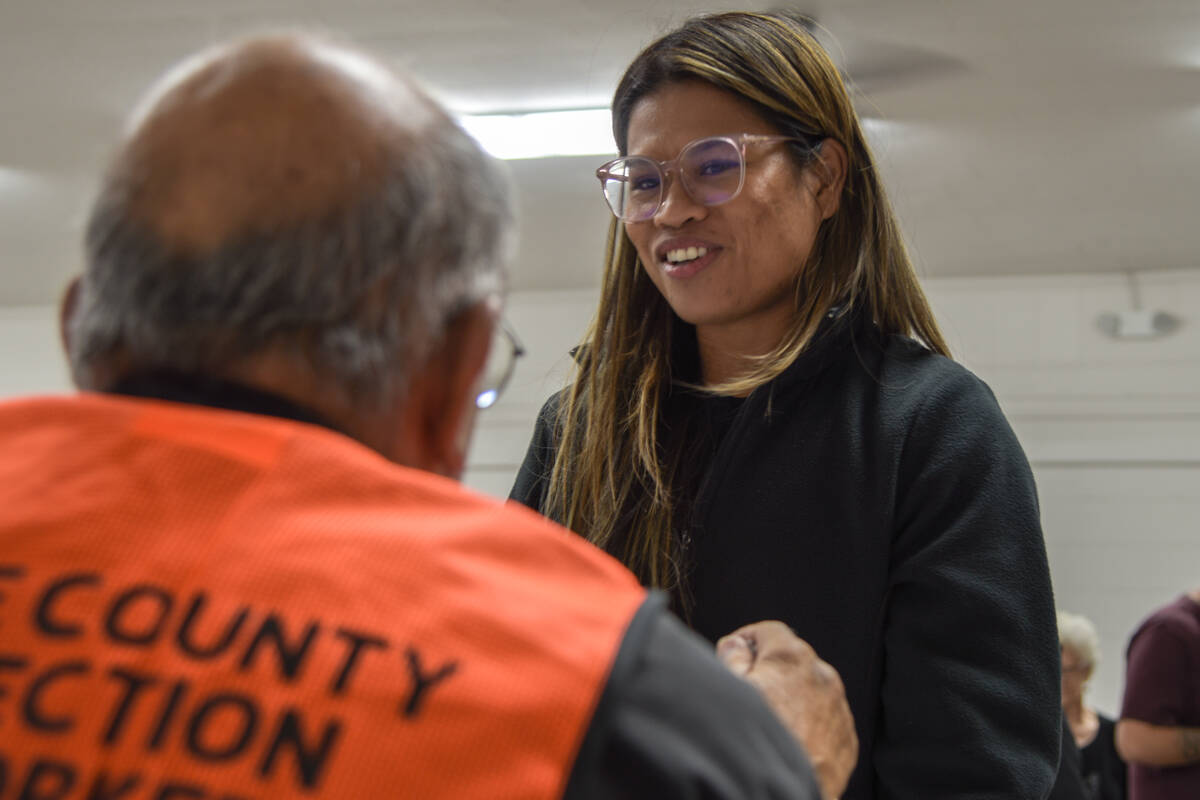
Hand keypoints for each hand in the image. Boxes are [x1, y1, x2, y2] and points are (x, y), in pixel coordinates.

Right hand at [717, 621, 857, 799]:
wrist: (786, 794)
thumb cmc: (755, 745)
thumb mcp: (729, 691)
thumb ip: (732, 658)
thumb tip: (736, 646)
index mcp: (791, 658)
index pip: (769, 631)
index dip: (747, 640)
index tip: (736, 655)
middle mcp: (822, 676)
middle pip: (791, 660)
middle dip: (771, 671)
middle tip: (750, 695)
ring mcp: (838, 708)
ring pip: (810, 690)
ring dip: (792, 698)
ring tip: (771, 723)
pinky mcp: (846, 736)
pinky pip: (825, 718)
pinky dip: (809, 723)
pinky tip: (789, 740)